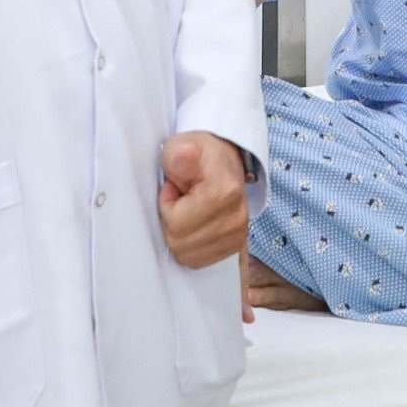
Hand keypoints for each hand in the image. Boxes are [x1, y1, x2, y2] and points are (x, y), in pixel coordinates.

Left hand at [158, 133, 248, 270]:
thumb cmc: (199, 155)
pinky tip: (194, 225)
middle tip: (181, 200)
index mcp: (225, 192)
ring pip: (187, 255)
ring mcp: (238, 237)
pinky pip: (197, 261)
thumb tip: (184, 155)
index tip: (175, 187)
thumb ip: (179, 153)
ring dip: (180, 235)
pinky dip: (189, 246)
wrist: (224, 163)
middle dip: (172, 221)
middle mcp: (236, 219)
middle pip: (180, 243)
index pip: (176, 222)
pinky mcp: (235, 248)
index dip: (167, 204)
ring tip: (188, 211)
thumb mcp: (182, 145)